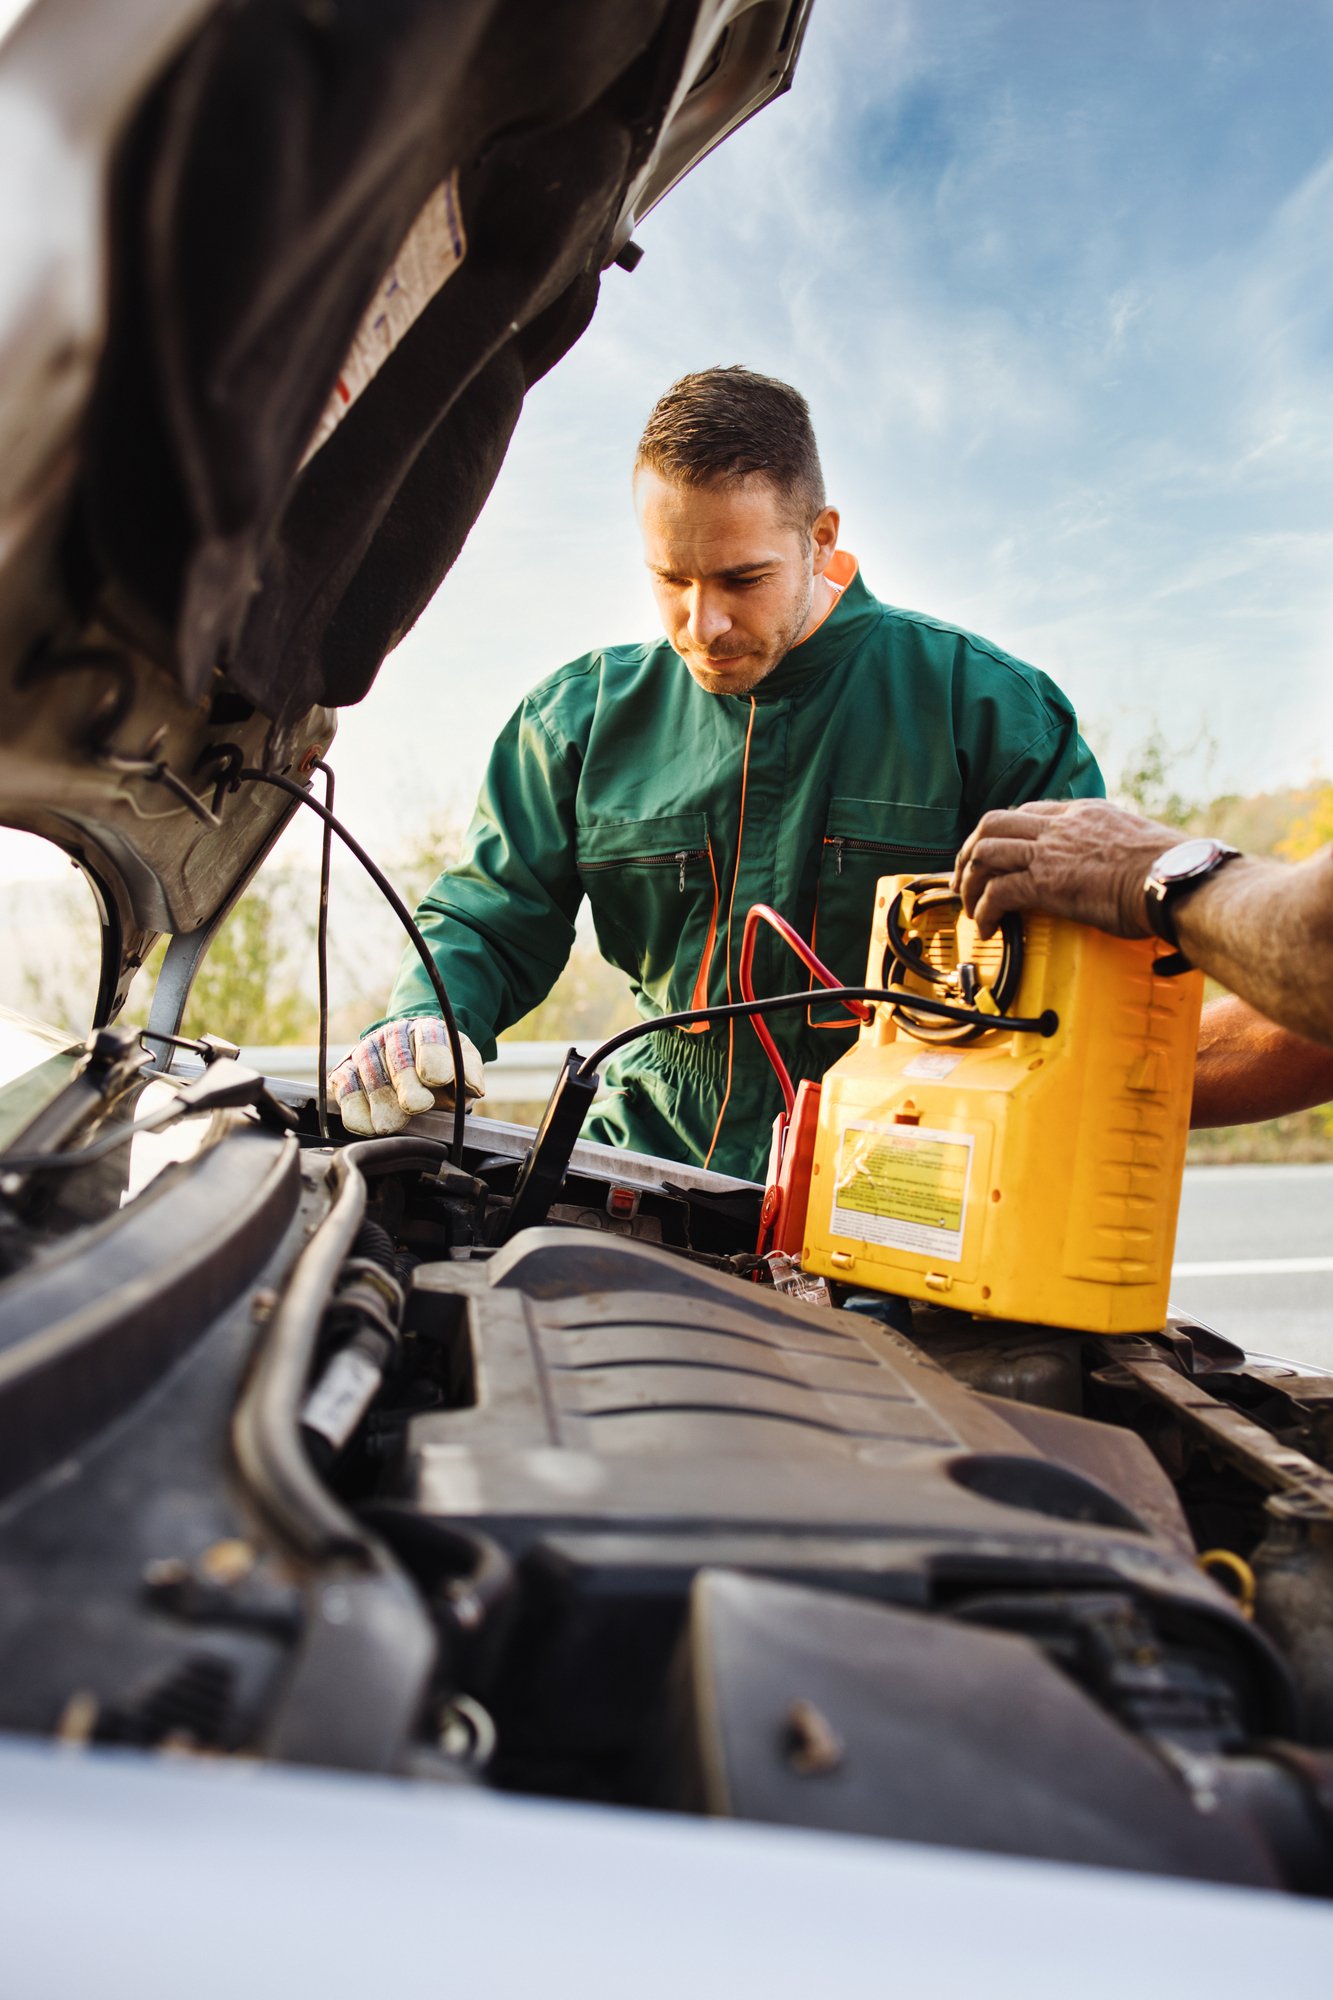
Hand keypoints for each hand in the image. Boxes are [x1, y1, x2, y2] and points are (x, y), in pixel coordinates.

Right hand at [329, 1019, 483, 1135]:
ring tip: (396, 1124)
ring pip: (370, 1077)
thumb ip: (470, 1073)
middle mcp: (392, 1035)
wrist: (416, 1068)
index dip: (433, 1058)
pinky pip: (345, 1092)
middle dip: (407, 1085)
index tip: (439, 1079)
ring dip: (383, 1103)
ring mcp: (366, 1053)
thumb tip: (474, 1087)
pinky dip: (356, 1112)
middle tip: (417, 1106)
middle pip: (397, 1059)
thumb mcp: (463, 1066)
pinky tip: (371, 1126)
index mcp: (426, 1028)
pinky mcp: (345, 1074)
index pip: (428, 1038)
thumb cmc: (442, 1069)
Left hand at [952, 798, 1185, 938]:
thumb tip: (1117, 866)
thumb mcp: (1136, 842)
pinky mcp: (1046, 882)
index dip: (1003, 836)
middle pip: (992, 824)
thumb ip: (1112, 847)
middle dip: (969, 852)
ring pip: (984, 852)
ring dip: (969, 881)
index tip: (997, 859)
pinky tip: (988, 926)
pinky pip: (997, 891)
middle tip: (965, 881)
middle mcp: (1060, 826)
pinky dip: (984, 909)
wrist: (1175, 880)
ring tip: (970, 906)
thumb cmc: (1169, 870)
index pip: (1026, 812)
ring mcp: (1050, 852)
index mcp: (1082, 813)